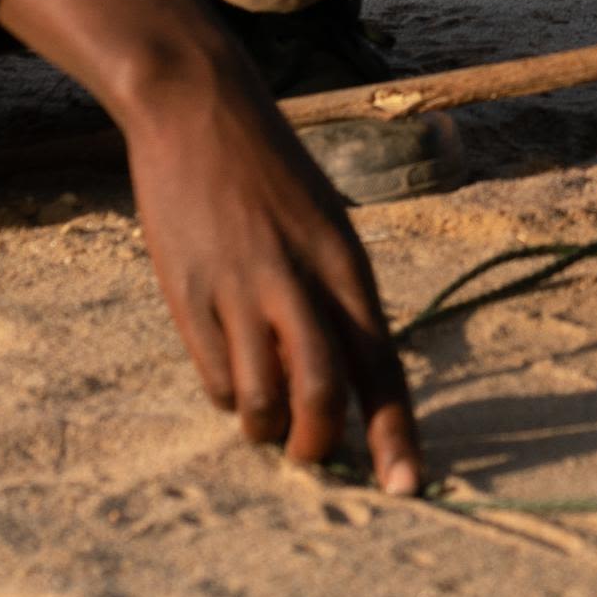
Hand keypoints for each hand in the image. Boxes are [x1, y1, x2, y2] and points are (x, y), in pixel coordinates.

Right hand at [0, 0, 424, 487]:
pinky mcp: (187, 296)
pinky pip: (214, 379)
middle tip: (314, 453)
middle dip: (321, 444)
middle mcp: (298, 282)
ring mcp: (238, 291)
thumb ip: (335, 300)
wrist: (197, 108)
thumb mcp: (324, 225)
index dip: (398, 434)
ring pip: (261, 400)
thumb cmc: (270, 171)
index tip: (409, 488)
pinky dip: (227, 395)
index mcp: (346, 263)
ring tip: (266, 414)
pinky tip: (229, 372)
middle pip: (323, 395)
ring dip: (267, 425)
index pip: (382, 365)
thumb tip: (341, 382)